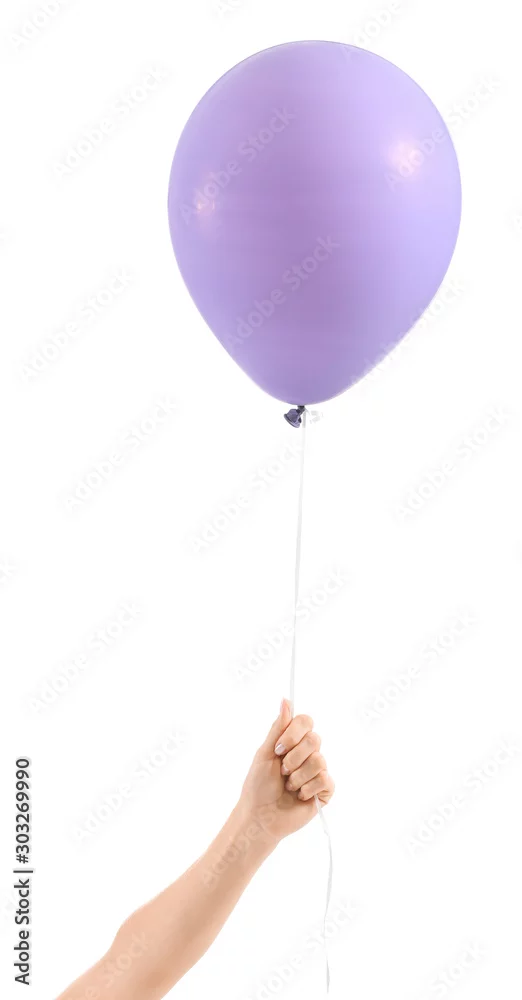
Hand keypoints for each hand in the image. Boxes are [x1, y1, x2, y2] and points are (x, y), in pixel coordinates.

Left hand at [239, 699, 333, 841]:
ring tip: (289, 786)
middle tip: (282, 771)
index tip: (279, 748)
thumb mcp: (265, 753)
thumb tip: (285, 700)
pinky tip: (299, 796)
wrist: (260, 817)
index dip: (295, 733)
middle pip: (315, 739)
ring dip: (298, 777)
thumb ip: (278, 727)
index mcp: (293, 742)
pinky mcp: (325, 790)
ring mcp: (317, 771)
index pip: (306, 721)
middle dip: (294, 758)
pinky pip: (325, 780)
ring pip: (319, 761)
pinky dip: (308, 789)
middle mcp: (308, 753)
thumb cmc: (258, 785)